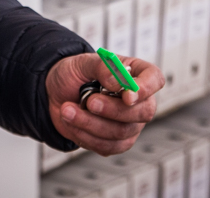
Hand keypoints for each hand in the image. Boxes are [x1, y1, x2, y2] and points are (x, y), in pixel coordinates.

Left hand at [45, 53, 164, 155]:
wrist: (55, 94)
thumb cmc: (73, 74)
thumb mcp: (82, 62)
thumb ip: (101, 67)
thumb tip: (117, 82)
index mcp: (135, 73)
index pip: (154, 79)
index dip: (146, 89)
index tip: (127, 95)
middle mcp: (138, 100)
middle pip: (143, 112)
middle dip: (113, 110)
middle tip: (89, 102)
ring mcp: (129, 124)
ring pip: (122, 132)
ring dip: (91, 123)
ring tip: (67, 110)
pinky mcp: (115, 142)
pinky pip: (108, 146)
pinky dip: (86, 136)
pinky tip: (71, 121)